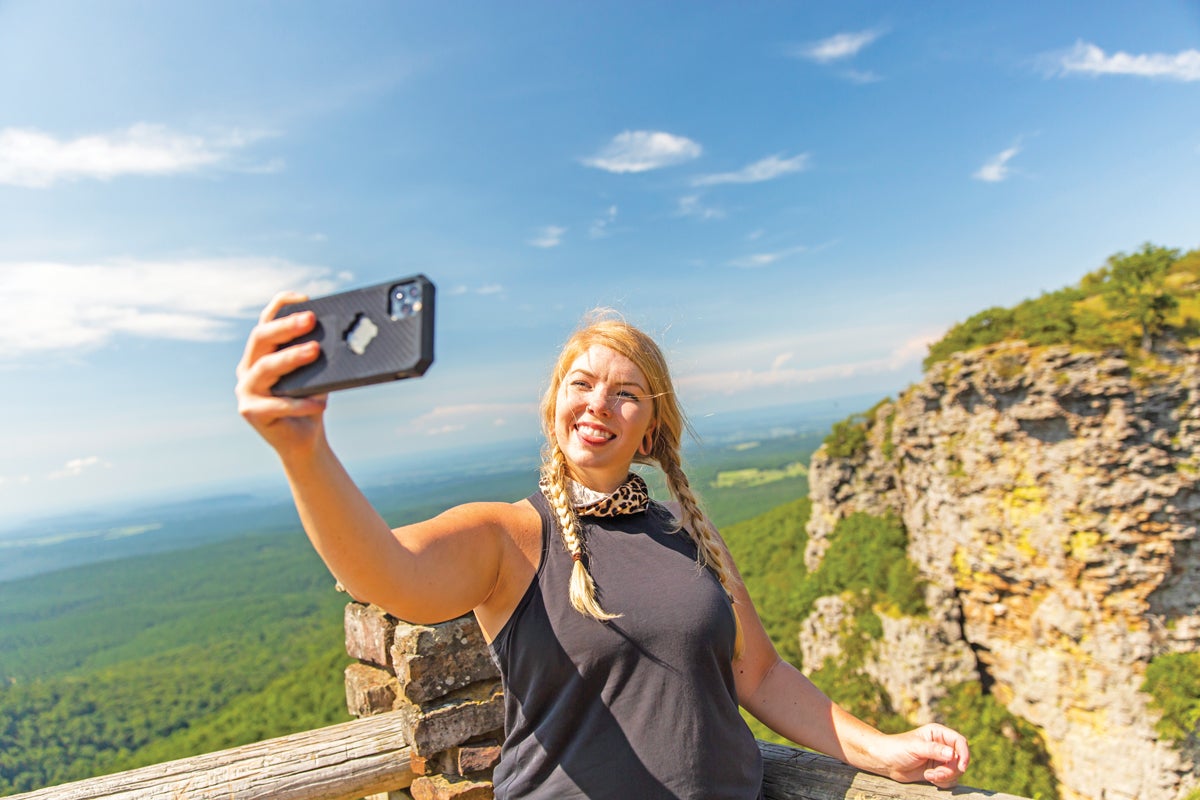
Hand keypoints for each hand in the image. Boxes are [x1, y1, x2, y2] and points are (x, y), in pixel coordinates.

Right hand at [235, 292, 328, 454]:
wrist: (304, 440)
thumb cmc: (310, 401)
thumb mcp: (315, 374)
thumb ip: (315, 356)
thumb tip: (337, 336)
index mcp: (260, 354)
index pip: (266, 322)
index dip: (281, 305)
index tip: (305, 298)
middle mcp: (247, 367)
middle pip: (260, 339)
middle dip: (286, 326)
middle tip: (311, 319)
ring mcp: (245, 389)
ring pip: (265, 367)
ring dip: (291, 357)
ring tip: (315, 350)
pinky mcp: (251, 412)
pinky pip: (276, 404)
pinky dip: (301, 402)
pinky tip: (321, 403)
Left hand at [879, 723, 969, 788]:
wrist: (886, 761)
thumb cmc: (897, 748)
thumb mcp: (915, 747)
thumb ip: (934, 750)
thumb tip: (953, 754)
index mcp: (938, 733)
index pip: (960, 742)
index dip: (964, 754)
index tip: (961, 766)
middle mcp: (942, 745)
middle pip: (960, 760)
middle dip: (950, 770)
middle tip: (936, 774)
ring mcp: (941, 759)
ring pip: (956, 771)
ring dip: (945, 777)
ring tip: (928, 776)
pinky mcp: (938, 771)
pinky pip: (950, 780)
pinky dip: (942, 782)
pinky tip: (928, 778)